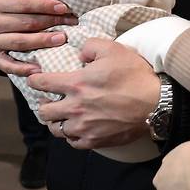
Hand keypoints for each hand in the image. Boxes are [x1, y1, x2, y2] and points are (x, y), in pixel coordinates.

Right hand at [0, 0, 76, 74]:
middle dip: (51, 22)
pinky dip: (22, 68)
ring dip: (43, 42)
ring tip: (62, 39)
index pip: (24, 4)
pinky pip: (7, 65)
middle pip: (26, 24)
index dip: (45, 5)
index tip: (64, 6)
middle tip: (72, 22)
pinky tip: (39, 69)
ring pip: (21, 43)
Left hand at [32, 39, 160, 148]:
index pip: (42, 83)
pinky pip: (72, 142)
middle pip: (44, 111)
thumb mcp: (114, 49)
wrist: (155, 103)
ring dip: (56, 121)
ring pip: (56, 129)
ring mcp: (83, 127)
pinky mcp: (94, 141)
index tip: (34, 79)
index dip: (34, 80)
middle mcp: (75, 107)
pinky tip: (77, 128)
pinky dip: (71, 135)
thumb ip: (91, 46)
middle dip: (43, 103)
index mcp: (77, 84)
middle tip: (49, 99)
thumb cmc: (135, 75)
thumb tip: (80, 54)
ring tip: (61, 115)